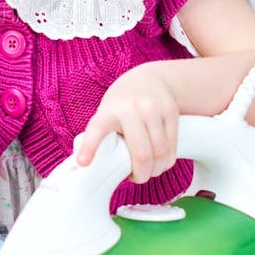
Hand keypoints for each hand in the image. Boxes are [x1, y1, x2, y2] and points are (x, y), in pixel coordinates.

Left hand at [76, 65, 178, 183]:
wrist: (149, 77)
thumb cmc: (123, 102)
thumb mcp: (108, 112)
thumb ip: (105, 136)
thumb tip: (97, 166)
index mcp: (109, 111)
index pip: (97, 129)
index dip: (89, 147)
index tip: (82, 162)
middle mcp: (131, 108)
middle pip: (141, 154)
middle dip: (141, 175)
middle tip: (138, 177)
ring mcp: (153, 108)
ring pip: (160, 153)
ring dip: (156, 169)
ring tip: (151, 170)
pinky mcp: (170, 110)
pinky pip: (172, 146)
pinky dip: (167, 160)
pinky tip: (162, 161)